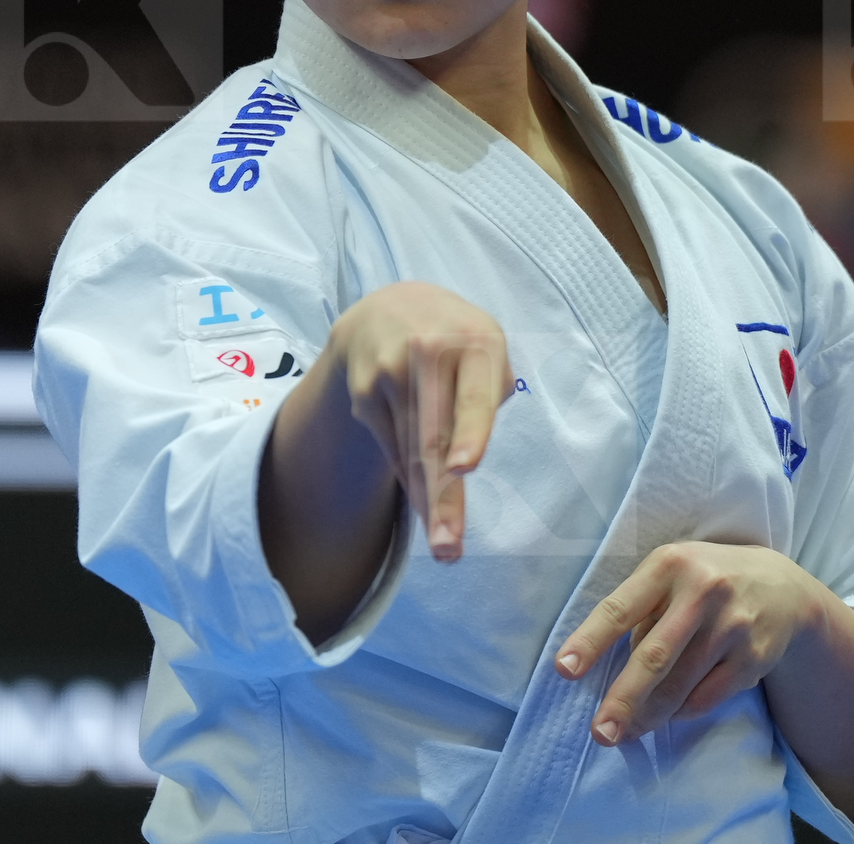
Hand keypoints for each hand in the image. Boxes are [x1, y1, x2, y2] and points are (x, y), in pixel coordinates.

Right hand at [326, 280, 511, 560]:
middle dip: (443, 496)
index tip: (464, 466)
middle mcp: (427, 353)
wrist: (388, 308)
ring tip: (444, 545)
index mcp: (475, 340)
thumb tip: (460, 460)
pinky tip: (426, 508)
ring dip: (427, 502)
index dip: (470, 430)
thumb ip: (490, 392)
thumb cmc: (457, 338)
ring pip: (410, 451)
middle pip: (433, 436)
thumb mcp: (487, 345)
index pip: (473, 394)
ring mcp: (388, 373)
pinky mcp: (364, 394)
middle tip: (449, 546)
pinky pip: (393, 448)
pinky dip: (410, 481)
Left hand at [554, 542, 832, 744]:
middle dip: (623, 699)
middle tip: (600, 733)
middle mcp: (703, 591)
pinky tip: (669, 713)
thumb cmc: (705, 581)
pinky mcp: (754, 657)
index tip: (563, 669)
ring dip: (649, 715)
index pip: (621, 608)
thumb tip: (612, 673)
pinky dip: (682, 711)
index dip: (590, 641)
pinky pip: (706, 697)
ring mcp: (733, 625)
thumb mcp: (672, 573)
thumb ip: (643, 610)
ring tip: (627, 730)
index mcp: (670, 564)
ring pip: (680, 685)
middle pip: (654, 657)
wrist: (782, 588)